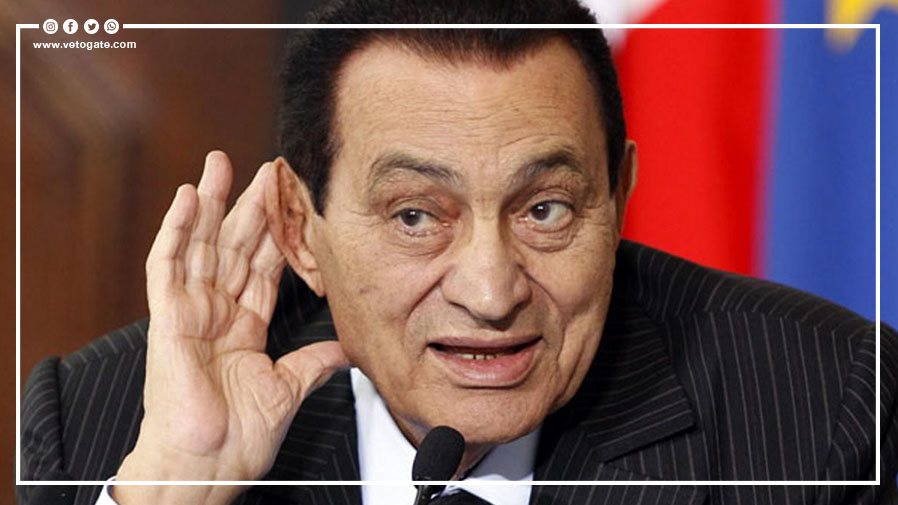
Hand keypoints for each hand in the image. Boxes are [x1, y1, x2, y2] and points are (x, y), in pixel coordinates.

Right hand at [114, 151, 348, 504]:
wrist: (209, 464)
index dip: (277, 232)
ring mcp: (190, 312)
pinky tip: (189, 199)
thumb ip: (314, 361)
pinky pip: (168, 266)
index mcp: (243, 325)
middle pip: (234, 246)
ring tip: (220, 164)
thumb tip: (348, 349)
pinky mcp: (168, 318)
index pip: (264, 266)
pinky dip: (177, 231)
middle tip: (263, 167)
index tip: (290, 202)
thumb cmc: (237, 437)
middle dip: (248, 205)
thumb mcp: (288, 388)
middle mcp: (216, 312)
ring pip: (201, 245)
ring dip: (211, 203)